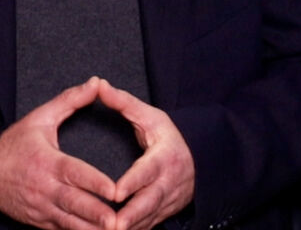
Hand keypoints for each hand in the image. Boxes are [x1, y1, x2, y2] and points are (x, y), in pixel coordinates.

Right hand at [0, 77, 117, 229]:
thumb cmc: (14, 144)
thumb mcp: (40, 118)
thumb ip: (70, 101)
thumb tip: (96, 83)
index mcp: (47, 162)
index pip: (74, 174)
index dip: (94, 183)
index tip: (114, 190)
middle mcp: (45, 188)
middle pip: (74, 204)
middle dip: (97, 215)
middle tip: (118, 221)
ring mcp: (41, 208)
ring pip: (69, 223)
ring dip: (90, 229)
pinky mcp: (39, 221)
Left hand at [98, 79, 194, 229]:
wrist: (201, 161)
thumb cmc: (169, 138)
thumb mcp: (151, 117)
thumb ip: (124, 103)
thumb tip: (99, 85)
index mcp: (163, 158)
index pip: (146, 172)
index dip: (132, 183)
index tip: (116, 192)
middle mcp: (166, 183)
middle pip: (148, 203)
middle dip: (131, 217)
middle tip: (113, 226)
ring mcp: (166, 202)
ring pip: (147, 220)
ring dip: (130, 228)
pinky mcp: (162, 215)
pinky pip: (146, 228)